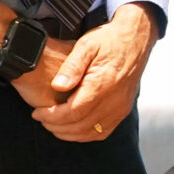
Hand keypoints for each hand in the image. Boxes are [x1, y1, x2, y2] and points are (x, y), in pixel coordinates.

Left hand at [30, 4, 158, 141]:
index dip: (51, 117)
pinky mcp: (123, 110)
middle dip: (56, 126)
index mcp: (102, 85)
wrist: (136, 39)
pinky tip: (73, 128)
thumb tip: (57, 86)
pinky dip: (85, 134)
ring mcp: (120, 108)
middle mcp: (114, 101)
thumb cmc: (109, 40)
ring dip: (69, 134)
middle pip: (80, 126)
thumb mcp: (86, 45)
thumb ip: (71, 66)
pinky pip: (103, 132)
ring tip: (53, 125)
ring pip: (91, 133)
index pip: (72, 113)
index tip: (37, 113)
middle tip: (41, 119)